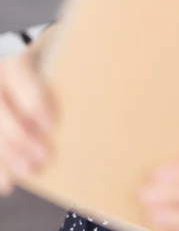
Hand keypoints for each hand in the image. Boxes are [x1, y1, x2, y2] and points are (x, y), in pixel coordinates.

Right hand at [0, 51, 53, 195]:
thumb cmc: (50, 70)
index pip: (20, 73)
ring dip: (7, 154)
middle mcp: (0, 79)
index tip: (51, 124)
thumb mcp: (57, 67)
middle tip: (43, 157)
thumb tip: (103, 99)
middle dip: (19, 136)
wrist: (24, 69)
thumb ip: (67, 78)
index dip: (33, 100)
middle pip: (0, 106)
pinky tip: (8, 183)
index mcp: (17, 61)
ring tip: (28, 172)